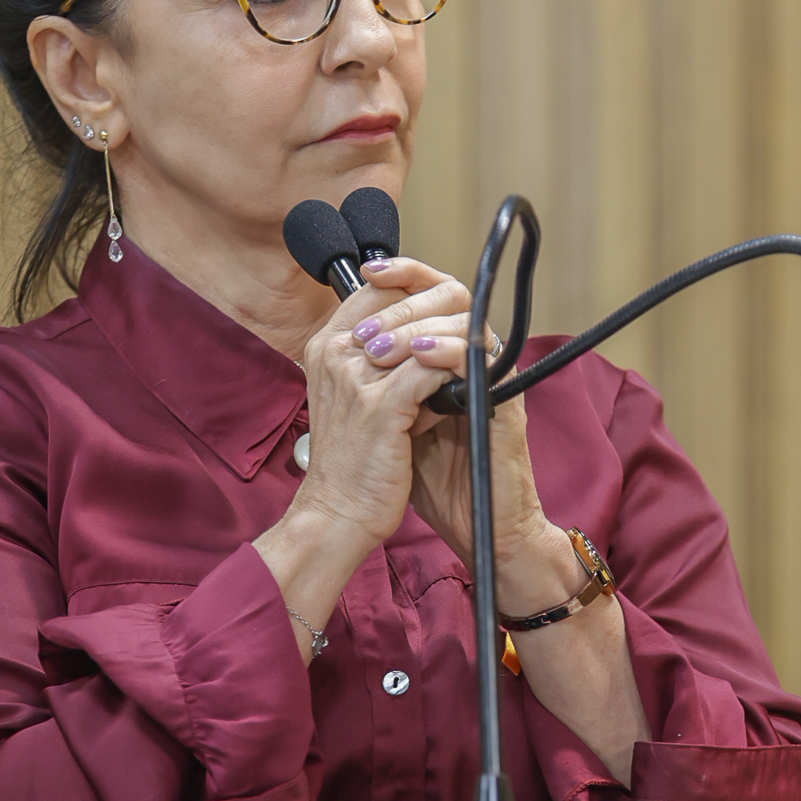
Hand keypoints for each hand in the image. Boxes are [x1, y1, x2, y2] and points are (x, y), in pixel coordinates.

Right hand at [253, 263, 479, 660]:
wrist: (338, 514)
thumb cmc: (351, 461)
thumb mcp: (354, 399)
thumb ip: (380, 360)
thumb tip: (428, 333)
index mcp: (325, 345)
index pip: (375, 288)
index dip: (416, 286)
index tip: (446, 303)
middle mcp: (335, 353)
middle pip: (402, 297)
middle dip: (446, 308)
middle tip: (471, 330)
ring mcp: (356, 377)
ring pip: (425, 332)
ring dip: (457, 344)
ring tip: (475, 361)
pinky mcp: (381, 406)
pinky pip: (433, 368)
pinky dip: (457, 374)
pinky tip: (468, 389)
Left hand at [343, 257, 566, 608]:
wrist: (470, 524)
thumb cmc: (432, 476)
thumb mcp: (390, 415)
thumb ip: (379, 376)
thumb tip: (342, 339)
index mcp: (447, 356)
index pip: (429, 291)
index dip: (401, 272)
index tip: (367, 270)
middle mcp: (473, 360)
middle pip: (450, 294)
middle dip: (404, 301)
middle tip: (366, 332)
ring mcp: (492, 380)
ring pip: (467, 321)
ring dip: (419, 326)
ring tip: (382, 347)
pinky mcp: (506, 405)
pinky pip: (483, 361)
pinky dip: (450, 352)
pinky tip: (421, 358)